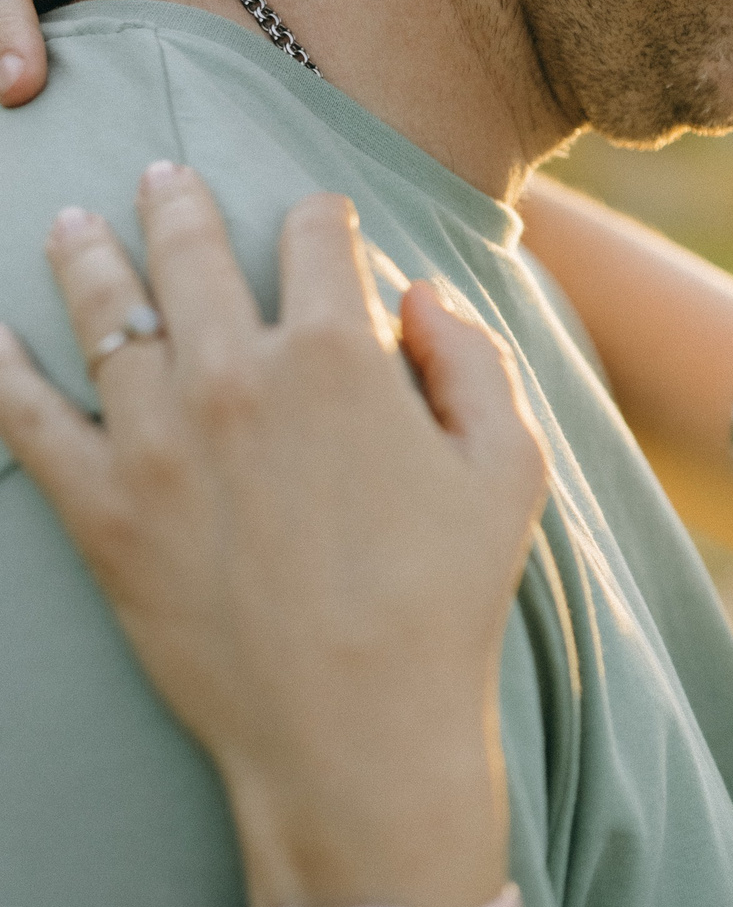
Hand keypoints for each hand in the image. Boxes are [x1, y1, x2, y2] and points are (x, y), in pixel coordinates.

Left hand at [0, 166, 547, 906]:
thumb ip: (472, 359)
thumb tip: (416, 295)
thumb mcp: (509, 466)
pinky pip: (24, 417)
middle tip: (165, 175)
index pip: (319, 237)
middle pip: (193, 252)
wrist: (353, 731)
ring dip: (86, 254)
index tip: (323, 223)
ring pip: (105, 313)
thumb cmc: (445, 599)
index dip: (326, 219)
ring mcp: (154, 440)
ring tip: (73, 223)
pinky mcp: (100, 509)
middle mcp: (234, 375)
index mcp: (340, 354)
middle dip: (181, 202)